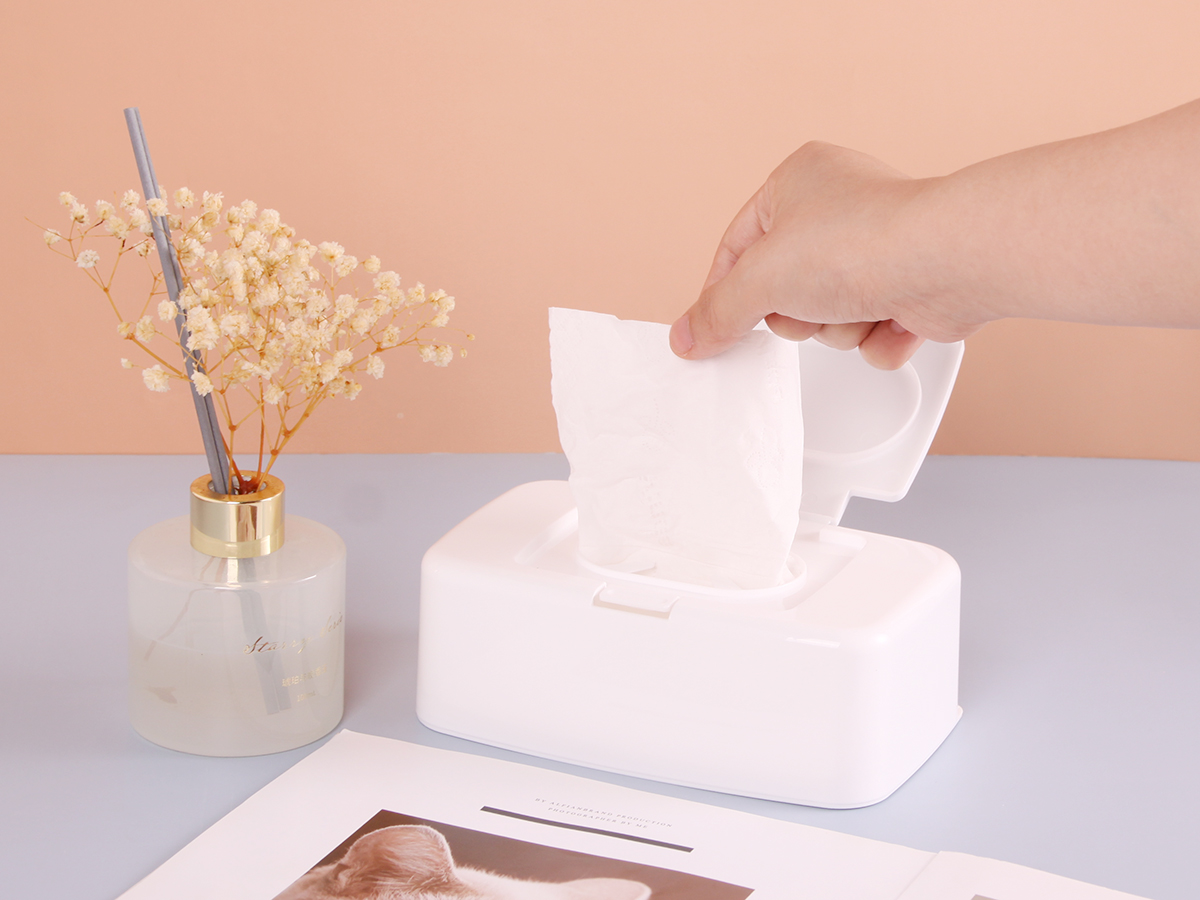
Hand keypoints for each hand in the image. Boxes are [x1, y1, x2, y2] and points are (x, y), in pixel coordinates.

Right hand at [669, 141, 989, 368]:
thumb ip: (718, 312)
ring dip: (837, 327)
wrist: (946, 263)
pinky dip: (877, 336)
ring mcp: (876, 247)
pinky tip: (892, 317)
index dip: (724, 292)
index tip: (714, 330)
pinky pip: (869, 331)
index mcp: (798, 181)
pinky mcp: (909, 286)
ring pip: (827, 318)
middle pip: (783, 290)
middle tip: (809, 300)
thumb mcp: (761, 278)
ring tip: (859, 304)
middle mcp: (839, 207)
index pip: (737, 246)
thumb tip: (687, 338)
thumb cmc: (860, 244)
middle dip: (797, 313)